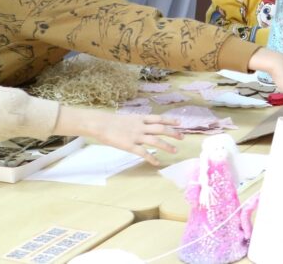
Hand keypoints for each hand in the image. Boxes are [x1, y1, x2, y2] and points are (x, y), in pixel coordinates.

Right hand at [53, 107, 181, 166]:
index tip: (180, 122)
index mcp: (140, 118)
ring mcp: (136, 136)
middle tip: (183, 137)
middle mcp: (140, 126)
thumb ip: (137, 122)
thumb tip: (145, 125)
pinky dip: (152, 158)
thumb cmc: (111, 122)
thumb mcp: (127, 118)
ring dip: (167, 146)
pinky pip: (143, 153)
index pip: (159, 118)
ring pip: (155, 141)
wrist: (100, 124)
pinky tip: (157, 163)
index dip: (170, 120)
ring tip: (175, 150)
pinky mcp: (130, 146)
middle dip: (173, 133)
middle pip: (161, 129)